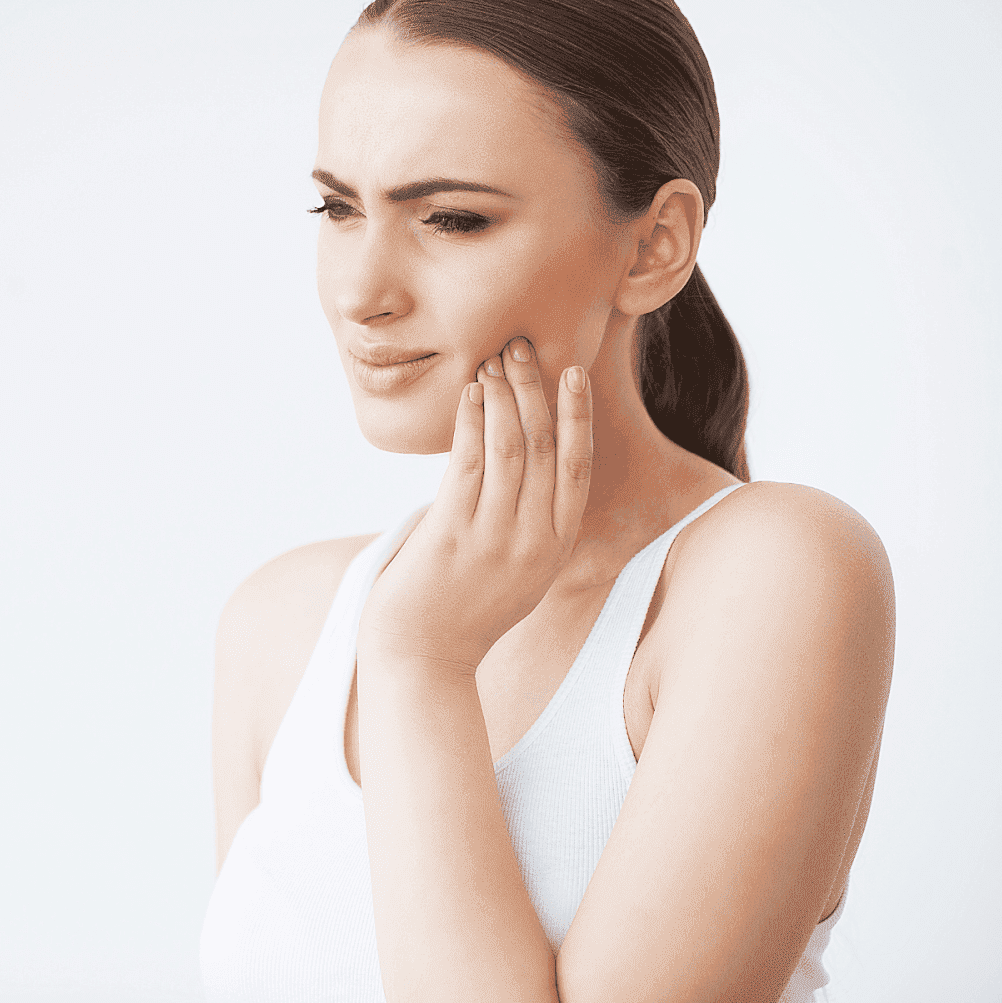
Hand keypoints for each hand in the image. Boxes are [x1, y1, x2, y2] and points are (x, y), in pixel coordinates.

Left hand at [358, 336, 593, 671]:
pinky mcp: (455, 536)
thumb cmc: (462, 609)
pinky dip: (472, 421)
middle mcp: (534, 541)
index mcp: (554, 547)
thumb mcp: (515, 572)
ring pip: (511, 449)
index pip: (578, 468)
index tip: (572, 372)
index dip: (577, 415)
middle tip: (521, 345)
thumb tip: (521, 464)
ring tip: (493, 359)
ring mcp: (496, 539)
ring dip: (503, 396)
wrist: (423, 657)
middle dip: (535, 390)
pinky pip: (469, 464)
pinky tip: (469, 393)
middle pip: (546, 448)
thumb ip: (527, 526)